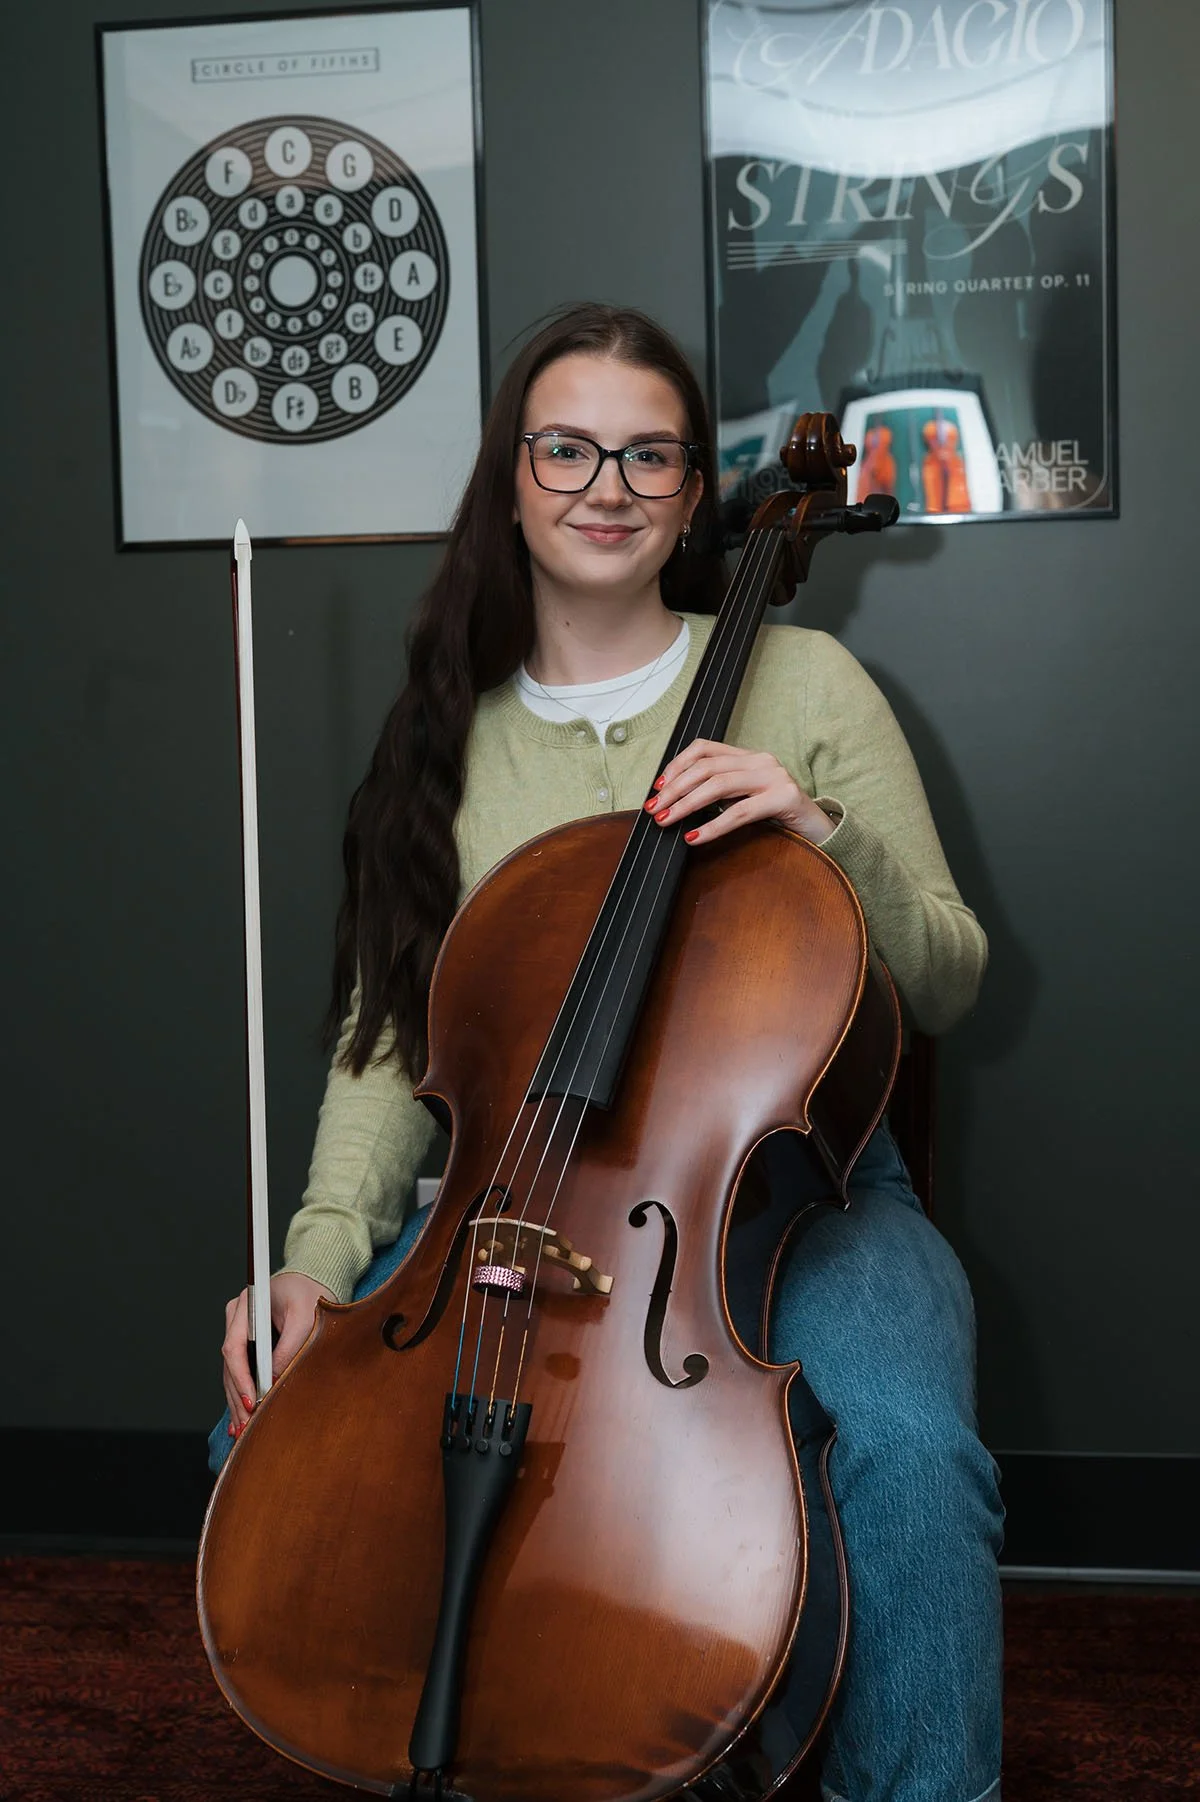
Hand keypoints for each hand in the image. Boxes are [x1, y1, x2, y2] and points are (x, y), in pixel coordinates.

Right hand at [221, 1271, 334, 1436]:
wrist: (314, 1279)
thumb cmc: (310, 1292)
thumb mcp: (304, 1318)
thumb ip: (289, 1347)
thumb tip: (274, 1381)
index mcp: (245, 1306)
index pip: (234, 1347)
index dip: (241, 1378)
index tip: (252, 1401)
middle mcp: (236, 1319)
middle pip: (230, 1365)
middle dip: (239, 1397)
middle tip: (247, 1425)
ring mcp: (239, 1332)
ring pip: (233, 1373)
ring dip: (238, 1402)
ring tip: (244, 1429)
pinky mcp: (247, 1344)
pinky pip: (241, 1373)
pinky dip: (242, 1395)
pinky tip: (241, 1419)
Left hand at [644, 739, 837, 847]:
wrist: (821, 833)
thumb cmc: (779, 819)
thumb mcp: (746, 799)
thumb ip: (720, 794)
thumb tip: (675, 802)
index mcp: (749, 757)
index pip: (704, 749)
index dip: (676, 766)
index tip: (658, 788)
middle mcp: (762, 761)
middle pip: (706, 767)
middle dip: (675, 789)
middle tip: (655, 809)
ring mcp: (775, 777)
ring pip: (719, 785)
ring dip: (686, 804)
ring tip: (668, 821)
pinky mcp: (784, 798)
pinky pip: (740, 812)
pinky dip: (713, 826)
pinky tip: (695, 838)